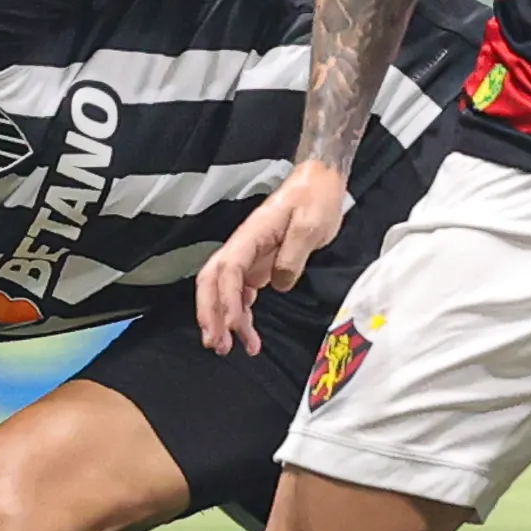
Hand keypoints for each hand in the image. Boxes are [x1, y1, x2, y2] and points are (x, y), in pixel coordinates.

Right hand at [196, 161, 347, 355]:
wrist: (320, 182)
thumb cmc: (315, 198)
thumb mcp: (310, 225)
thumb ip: (293, 255)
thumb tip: (278, 282)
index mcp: (252, 234)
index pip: (229, 270)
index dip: (228, 300)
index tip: (236, 326)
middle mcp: (244, 246)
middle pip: (212, 281)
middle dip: (210, 313)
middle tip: (218, 345)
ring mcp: (249, 255)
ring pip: (223, 290)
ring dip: (223, 318)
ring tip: (232, 348)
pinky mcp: (259, 263)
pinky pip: (240, 291)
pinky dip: (239, 313)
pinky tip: (245, 331)